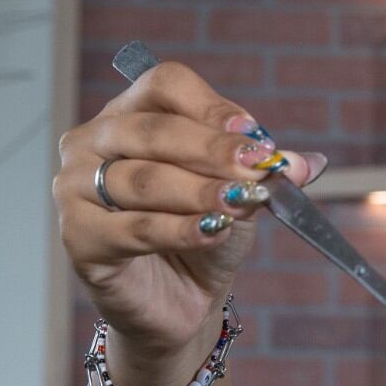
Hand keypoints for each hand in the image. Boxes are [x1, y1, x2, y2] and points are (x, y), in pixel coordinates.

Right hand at [54, 60, 327, 374]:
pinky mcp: (79, 237)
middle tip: (256, 167)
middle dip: (210, 150)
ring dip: (198, 192)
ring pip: (142, 180)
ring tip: (240, 203)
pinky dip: (179, 230)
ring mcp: (76, 188)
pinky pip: (134, 228)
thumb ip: (263, 175)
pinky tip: (214, 232)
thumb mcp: (239, 195)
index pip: (164, 86)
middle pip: (151, 130)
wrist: (181, 299)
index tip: (254, 135)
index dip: (211, 106)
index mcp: (129, 113)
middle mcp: (92, 142)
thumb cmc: (201, 233)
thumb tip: (309, 163)